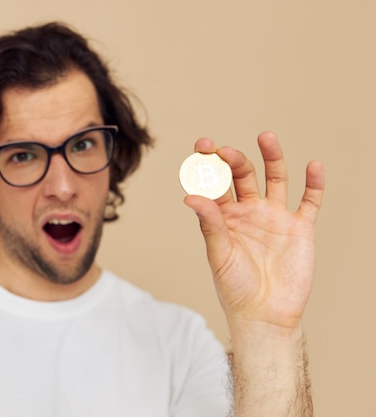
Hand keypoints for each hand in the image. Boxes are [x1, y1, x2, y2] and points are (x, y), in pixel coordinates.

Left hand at [184, 131, 324, 331]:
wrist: (264, 315)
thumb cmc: (235, 287)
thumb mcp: (219, 253)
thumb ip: (209, 223)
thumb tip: (190, 195)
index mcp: (224, 217)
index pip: (215, 183)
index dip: (208, 165)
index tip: (202, 145)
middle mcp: (249, 211)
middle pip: (243, 176)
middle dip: (234, 159)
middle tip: (224, 150)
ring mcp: (275, 217)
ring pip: (276, 179)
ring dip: (272, 158)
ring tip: (266, 137)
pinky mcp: (300, 228)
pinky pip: (309, 202)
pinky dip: (314, 184)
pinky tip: (313, 166)